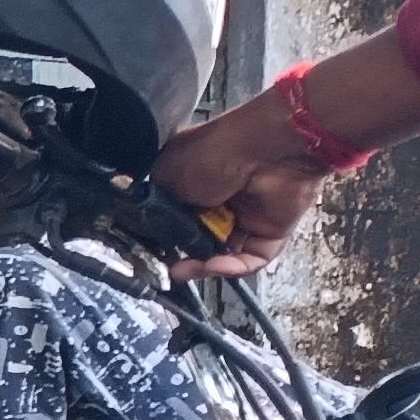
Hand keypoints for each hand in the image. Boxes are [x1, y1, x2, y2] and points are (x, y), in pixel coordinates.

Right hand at [156, 93, 326, 277]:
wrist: (266, 149)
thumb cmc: (218, 149)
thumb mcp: (165, 174)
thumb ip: (156, 203)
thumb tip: (150, 224)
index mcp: (193, 181)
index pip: (172, 217)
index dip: (161, 235)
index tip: (149, 249)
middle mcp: (220, 199)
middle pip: (195, 239)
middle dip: (179, 255)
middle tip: (165, 264)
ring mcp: (246, 217)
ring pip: (220, 255)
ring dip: (202, 266)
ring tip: (184, 270)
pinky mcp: (270, 231)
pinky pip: (249, 260)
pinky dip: (231, 267)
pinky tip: (212, 265)